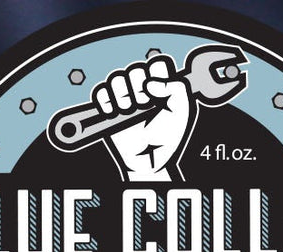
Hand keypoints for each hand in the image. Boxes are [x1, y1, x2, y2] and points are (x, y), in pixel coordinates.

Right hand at [97, 55, 192, 181]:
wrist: (148, 157)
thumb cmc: (167, 136)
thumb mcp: (182, 111)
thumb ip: (176, 89)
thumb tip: (151, 83)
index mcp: (162, 84)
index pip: (157, 63)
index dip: (157, 75)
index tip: (160, 93)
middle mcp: (142, 87)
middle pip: (134, 68)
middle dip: (139, 88)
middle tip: (145, 105)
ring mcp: (124, 96)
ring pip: (116, 78)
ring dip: (123, 95)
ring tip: (130, 111)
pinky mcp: (107, 107)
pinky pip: (100, 92)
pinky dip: (106, 102)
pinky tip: (115, 113)